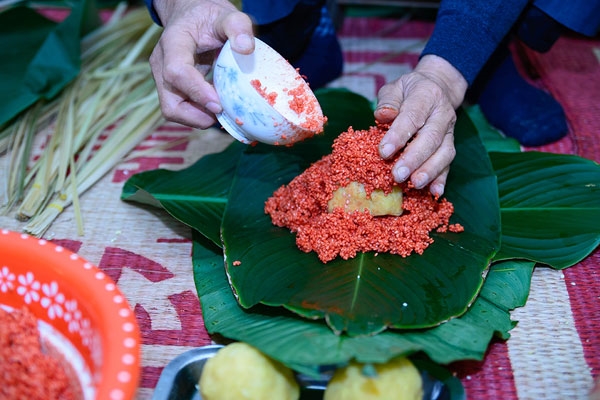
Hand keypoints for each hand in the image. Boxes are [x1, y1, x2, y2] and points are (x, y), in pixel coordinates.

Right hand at [149, 0, 253, 128]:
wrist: (192, 14)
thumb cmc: (209, 16)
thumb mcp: (227, 15)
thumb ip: (238, 26)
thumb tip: (246, 49)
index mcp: (173, 42)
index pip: (176, 73)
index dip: (197, 92)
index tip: (220, 104)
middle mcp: (162, 63)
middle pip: (170, 104)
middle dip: (197, 116)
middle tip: (224, 113)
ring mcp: (163, 78)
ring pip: (173, 111)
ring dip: (199, 118)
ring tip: (222, 111)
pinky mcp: (171, 88)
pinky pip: (182, 109)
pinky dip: (200, 114)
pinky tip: (218, 106)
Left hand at [375, 54, 467, 196]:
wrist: (438, 87)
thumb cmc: (410, 91)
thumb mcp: (395, 88)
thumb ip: (388, 101)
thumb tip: (383, 116)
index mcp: (427, 95)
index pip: (413, 116)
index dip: (399, 135)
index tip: (384, 152)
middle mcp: (442, 114)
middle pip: (431, 138)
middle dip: (414, 159)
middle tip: (397, 175)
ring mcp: (449, 131)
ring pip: (444, 153)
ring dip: (429, 171)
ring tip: (414, 184)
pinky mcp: (450, 145)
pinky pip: (448, 163)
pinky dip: (442, 179)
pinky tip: (435, 193)